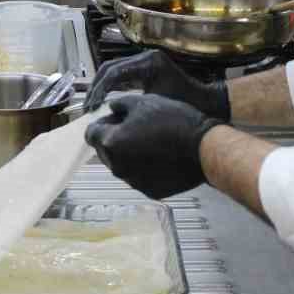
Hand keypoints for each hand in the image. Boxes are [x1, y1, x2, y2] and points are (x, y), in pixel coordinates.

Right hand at [84, 49, 230, 119]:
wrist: (207, 102)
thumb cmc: (186, 106)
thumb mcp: (156, 105)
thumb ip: (131, 103)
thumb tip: (106, 109)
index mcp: (148, 63)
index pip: (114, 73)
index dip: (99, 90)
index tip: (92, 106)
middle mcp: (145, 57)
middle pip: (110, 68)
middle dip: (96, 87)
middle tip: (88, 106)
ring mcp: (145, 61)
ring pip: (113, 70)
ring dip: (101, 86)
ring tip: (93, 104)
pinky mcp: (146, 67)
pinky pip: (122, 74)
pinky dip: (111, 86)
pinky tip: (105, 101)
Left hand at [84, 93, 224, 198]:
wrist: (203, 149)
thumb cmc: (173, 122)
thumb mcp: (144, 102)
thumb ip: (119, 104)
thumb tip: (111, 108)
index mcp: (111, 142)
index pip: (90, 134)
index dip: (102, 123)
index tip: (115, 118)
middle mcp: (117, 166)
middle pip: (104, 150)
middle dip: (114, 138)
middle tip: (136, 127)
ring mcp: (132, 181)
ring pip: (121, 164)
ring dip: (128, 152)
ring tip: (151, 141)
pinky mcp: (148, 191)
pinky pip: (138, 176)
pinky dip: (144, 167)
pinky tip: (161, 156)